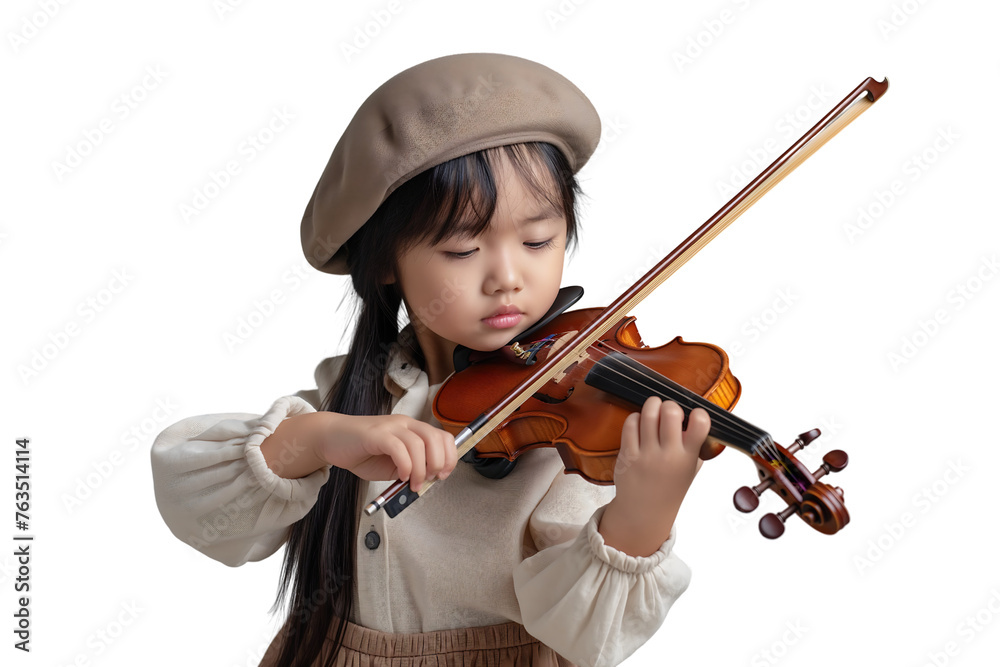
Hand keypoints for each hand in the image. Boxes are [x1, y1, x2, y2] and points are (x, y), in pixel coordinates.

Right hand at [316, 414, 458, 489]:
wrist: (332, 439)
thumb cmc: (362, 451)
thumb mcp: (394, 463)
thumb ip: (411, 468)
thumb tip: (428, 480)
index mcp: (412, 429)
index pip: (443, 437)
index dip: (449, 457)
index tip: (443, 475)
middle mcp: (404, 424)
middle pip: (435, 438)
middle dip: (439, 463)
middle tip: (430, 479)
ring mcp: (390, 427)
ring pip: (419, 444)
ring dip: (421, 469)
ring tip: (413, 484)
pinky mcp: (376, 434)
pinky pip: (398, 447)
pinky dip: (405, 465)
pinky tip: (401, 475)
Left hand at [612, 396, 711, 520]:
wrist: (644, 511)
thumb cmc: (669, 487)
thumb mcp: (690, 469)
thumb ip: (695, 446)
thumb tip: (695, 417)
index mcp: (688, 457)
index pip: (700, 424)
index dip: (699, 413)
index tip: (694, 416)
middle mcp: (668, 455)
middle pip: (671, 411)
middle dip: (670, 405)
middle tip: (668, 412)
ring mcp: (646, 454)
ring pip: (648, 414)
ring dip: (652, 406)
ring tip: (654, 410)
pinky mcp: (627, 454)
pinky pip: (630, 423)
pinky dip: (636, 417)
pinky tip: (639, 423)